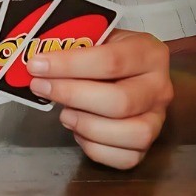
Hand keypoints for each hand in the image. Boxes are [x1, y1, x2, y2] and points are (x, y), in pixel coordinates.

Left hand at [27, 29, 172, 169]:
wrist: (125, 69)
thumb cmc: (106, 51)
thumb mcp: (94, 36)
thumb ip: (72, 45)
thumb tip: (36, 62)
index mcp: (149, 52)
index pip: (110, 61)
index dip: (70, 65)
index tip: (37, 66)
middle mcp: (160, 87)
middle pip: (120, 101)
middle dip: (73, 96)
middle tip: (41, 87)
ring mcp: (157, 119)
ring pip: (130, 133)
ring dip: (88, 125)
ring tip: (63, 113)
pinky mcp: (148, 146)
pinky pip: (126, 159)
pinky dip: (96, 148)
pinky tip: (78, 131)